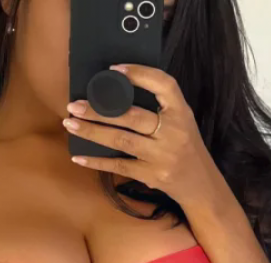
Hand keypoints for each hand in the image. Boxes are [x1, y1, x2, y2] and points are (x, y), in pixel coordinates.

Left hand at [63, 63, 230, 212]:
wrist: (200, 184)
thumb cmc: (184, 147)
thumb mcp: (181, 122)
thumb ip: (158, 108)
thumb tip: (114, 93)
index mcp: (182, 113)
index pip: (164, 85)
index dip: (140, 74)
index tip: (113, 69)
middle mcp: (174, 133)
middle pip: (132, 116)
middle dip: (100, 110)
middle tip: (74, 105)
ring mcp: (162, 156)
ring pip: (121, 140)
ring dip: (92, 132)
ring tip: (70, 124)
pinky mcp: (151, 175)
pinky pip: (119, 166)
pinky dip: (97, 161)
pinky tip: (78, 156)